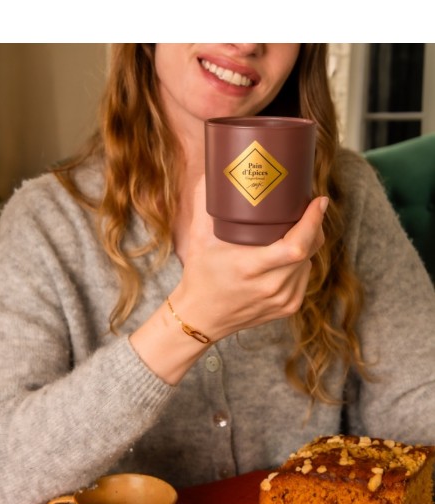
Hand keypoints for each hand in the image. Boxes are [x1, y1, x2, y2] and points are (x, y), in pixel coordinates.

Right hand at [170, 176, 327, 340]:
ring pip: (309, 262)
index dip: (313, 222)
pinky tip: (289, 254)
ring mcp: (283, 300)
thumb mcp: (198, 239)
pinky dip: (301, 261)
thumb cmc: (199, 276)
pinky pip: (304, 276)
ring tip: (294, 228)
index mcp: (250, 269)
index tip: (319, 201)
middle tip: (308, 206)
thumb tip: (212, 170)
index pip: (296, 247)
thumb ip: (204, 203)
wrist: (201, 318)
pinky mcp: (288, 308)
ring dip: (307, 243)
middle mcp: (271, 287)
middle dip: (313, 225)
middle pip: (308, 250)